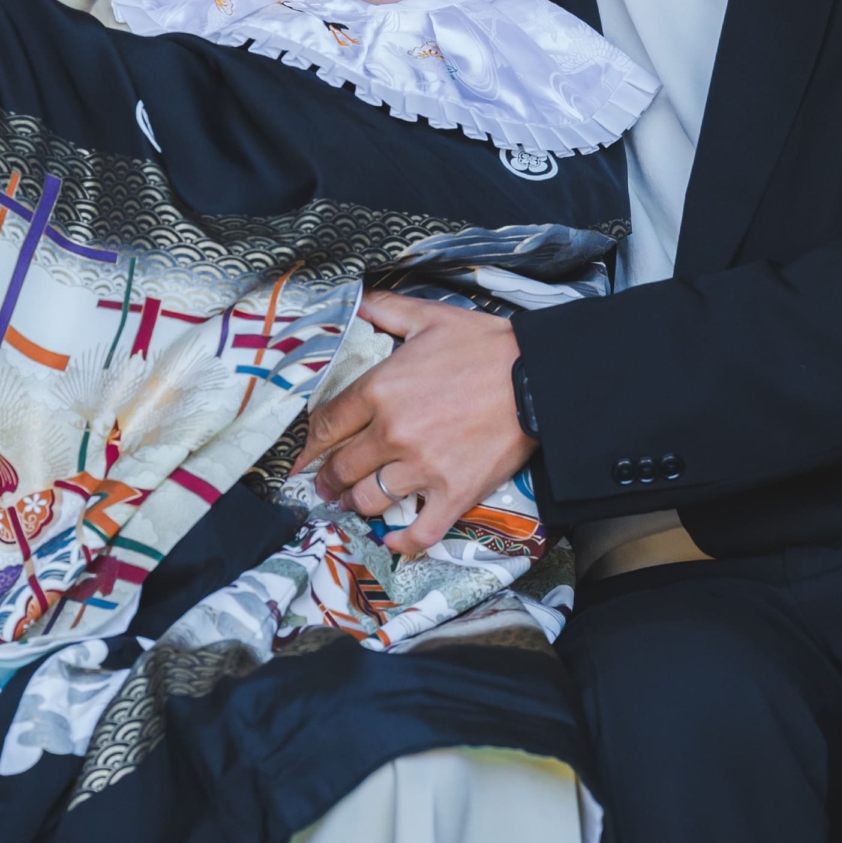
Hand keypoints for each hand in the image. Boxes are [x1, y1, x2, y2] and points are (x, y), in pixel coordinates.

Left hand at [300, 293, 533, 558]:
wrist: (538, 377)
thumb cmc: (484, 345)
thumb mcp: (429, 318)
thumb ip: (386, 310)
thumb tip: (358, 300)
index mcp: (381, 389)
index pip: (326, 425)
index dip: (310, 445)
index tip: (303, 456)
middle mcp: (393, 433)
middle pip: (342, 468)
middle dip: (328, 479)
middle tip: (326, 484)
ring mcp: (423, 467)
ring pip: (369, 500)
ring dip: (356, 504)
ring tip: (354, 503)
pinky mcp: (454, 493)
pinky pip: (420, 531)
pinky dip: (403, 542)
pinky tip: (393, 541)